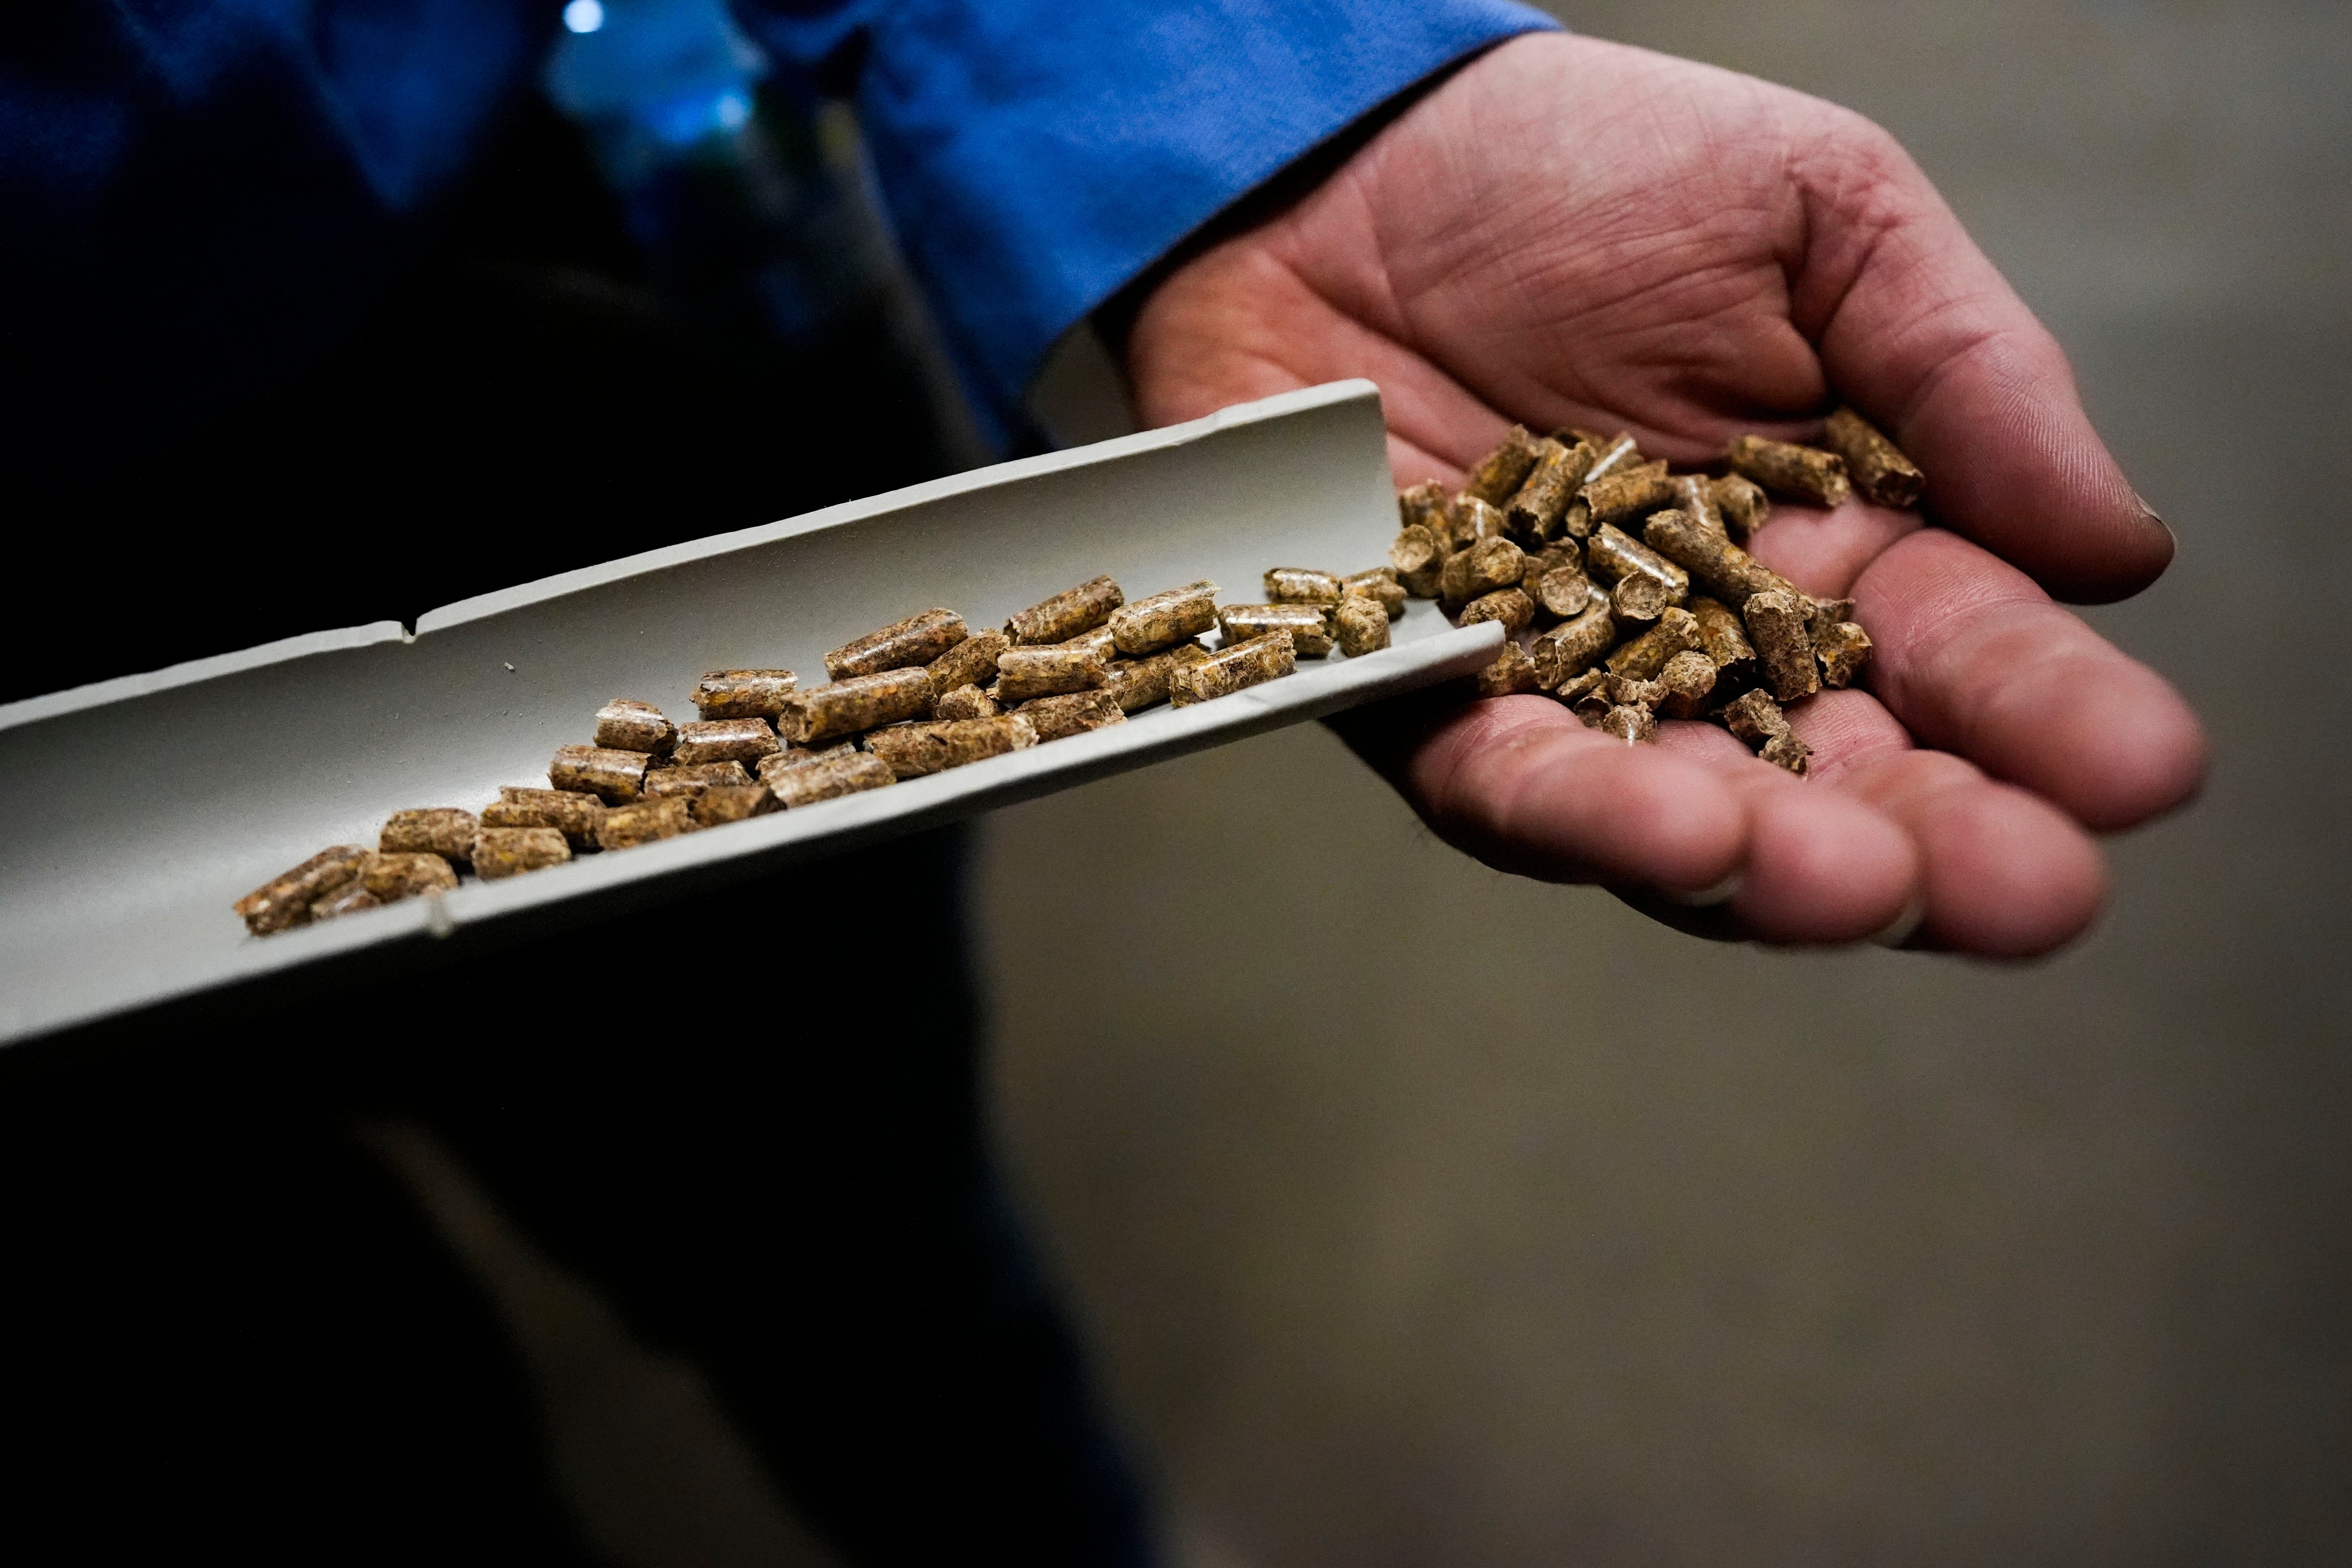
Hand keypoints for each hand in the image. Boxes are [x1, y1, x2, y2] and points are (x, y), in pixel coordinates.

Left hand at [1121, 33, 2204, 955]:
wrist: (1348, 161)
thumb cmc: (1585, 173)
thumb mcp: (1819, 221)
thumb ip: (1964, 374)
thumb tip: (2119, 549)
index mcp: (1833, 543)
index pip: (1962, 654)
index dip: (2051, 720)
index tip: (2143, 770)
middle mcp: (1708, 644)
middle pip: (1839, 777)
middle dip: (1937, 845)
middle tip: (2031, 892)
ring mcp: (1566, 685)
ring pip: (1684, 819)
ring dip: (1772, 866)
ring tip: (1858, 885)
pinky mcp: (1422, 697)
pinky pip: (1504, 782)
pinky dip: (1586, 816)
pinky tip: (1682, 835)